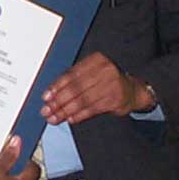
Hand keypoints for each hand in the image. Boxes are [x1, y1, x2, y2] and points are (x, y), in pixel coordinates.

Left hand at [40, 52, 154, 125]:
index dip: (56, 87)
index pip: (71, 74)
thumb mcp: (92, 73)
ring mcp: (111, 85)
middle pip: (75, 88)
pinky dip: (79, 115)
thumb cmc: (107, 81)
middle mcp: (104, 70)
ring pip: (82, 100)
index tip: (46, 97)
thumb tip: (51, 95)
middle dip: (58, 101)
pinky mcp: (115, 100)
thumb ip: (73, 80)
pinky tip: (70, 119)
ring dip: (65, 111)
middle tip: (46, 110)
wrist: (132, 90)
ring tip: (54, 118)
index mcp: (95, 60)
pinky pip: (92, 109)